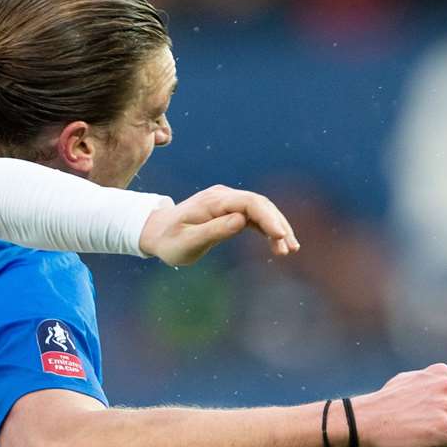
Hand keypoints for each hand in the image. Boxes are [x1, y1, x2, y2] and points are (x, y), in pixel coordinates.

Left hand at [139, 184, 298, 265]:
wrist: (156, 232)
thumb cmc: (169, 241)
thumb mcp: (187, 242)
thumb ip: (213, 231)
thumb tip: (241, 221)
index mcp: (213, 201)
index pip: (249, 203)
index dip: (268, 218)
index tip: (280, 236)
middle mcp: (223, 196)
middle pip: (260, 204)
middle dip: (278, 225)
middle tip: (289, 249)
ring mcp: (227, 201)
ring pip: (260, 210)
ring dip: (276, 228)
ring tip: (289, 250)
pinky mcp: (230, 210)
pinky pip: (254, 217)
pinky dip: (267, 229)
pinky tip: (278, 244)